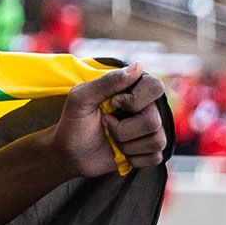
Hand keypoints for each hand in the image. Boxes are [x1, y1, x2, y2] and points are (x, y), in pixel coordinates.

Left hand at [54, 63, 169, 176]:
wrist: (69, 154)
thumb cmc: (73, 123)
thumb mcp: (81, 98)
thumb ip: (107, 82)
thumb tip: (138, 66)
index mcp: (132, 90)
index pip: (155, 86)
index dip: (136, 100)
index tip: (113, 104)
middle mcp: (145, 108)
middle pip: (154, 120)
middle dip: (122, 129)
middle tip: (105, 125)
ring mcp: (148, 131)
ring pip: (156, 140)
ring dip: (126, 144)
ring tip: (112, 139)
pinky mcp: (149, 151)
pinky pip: (156, 157)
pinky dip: (134, 159)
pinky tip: (120, 153)